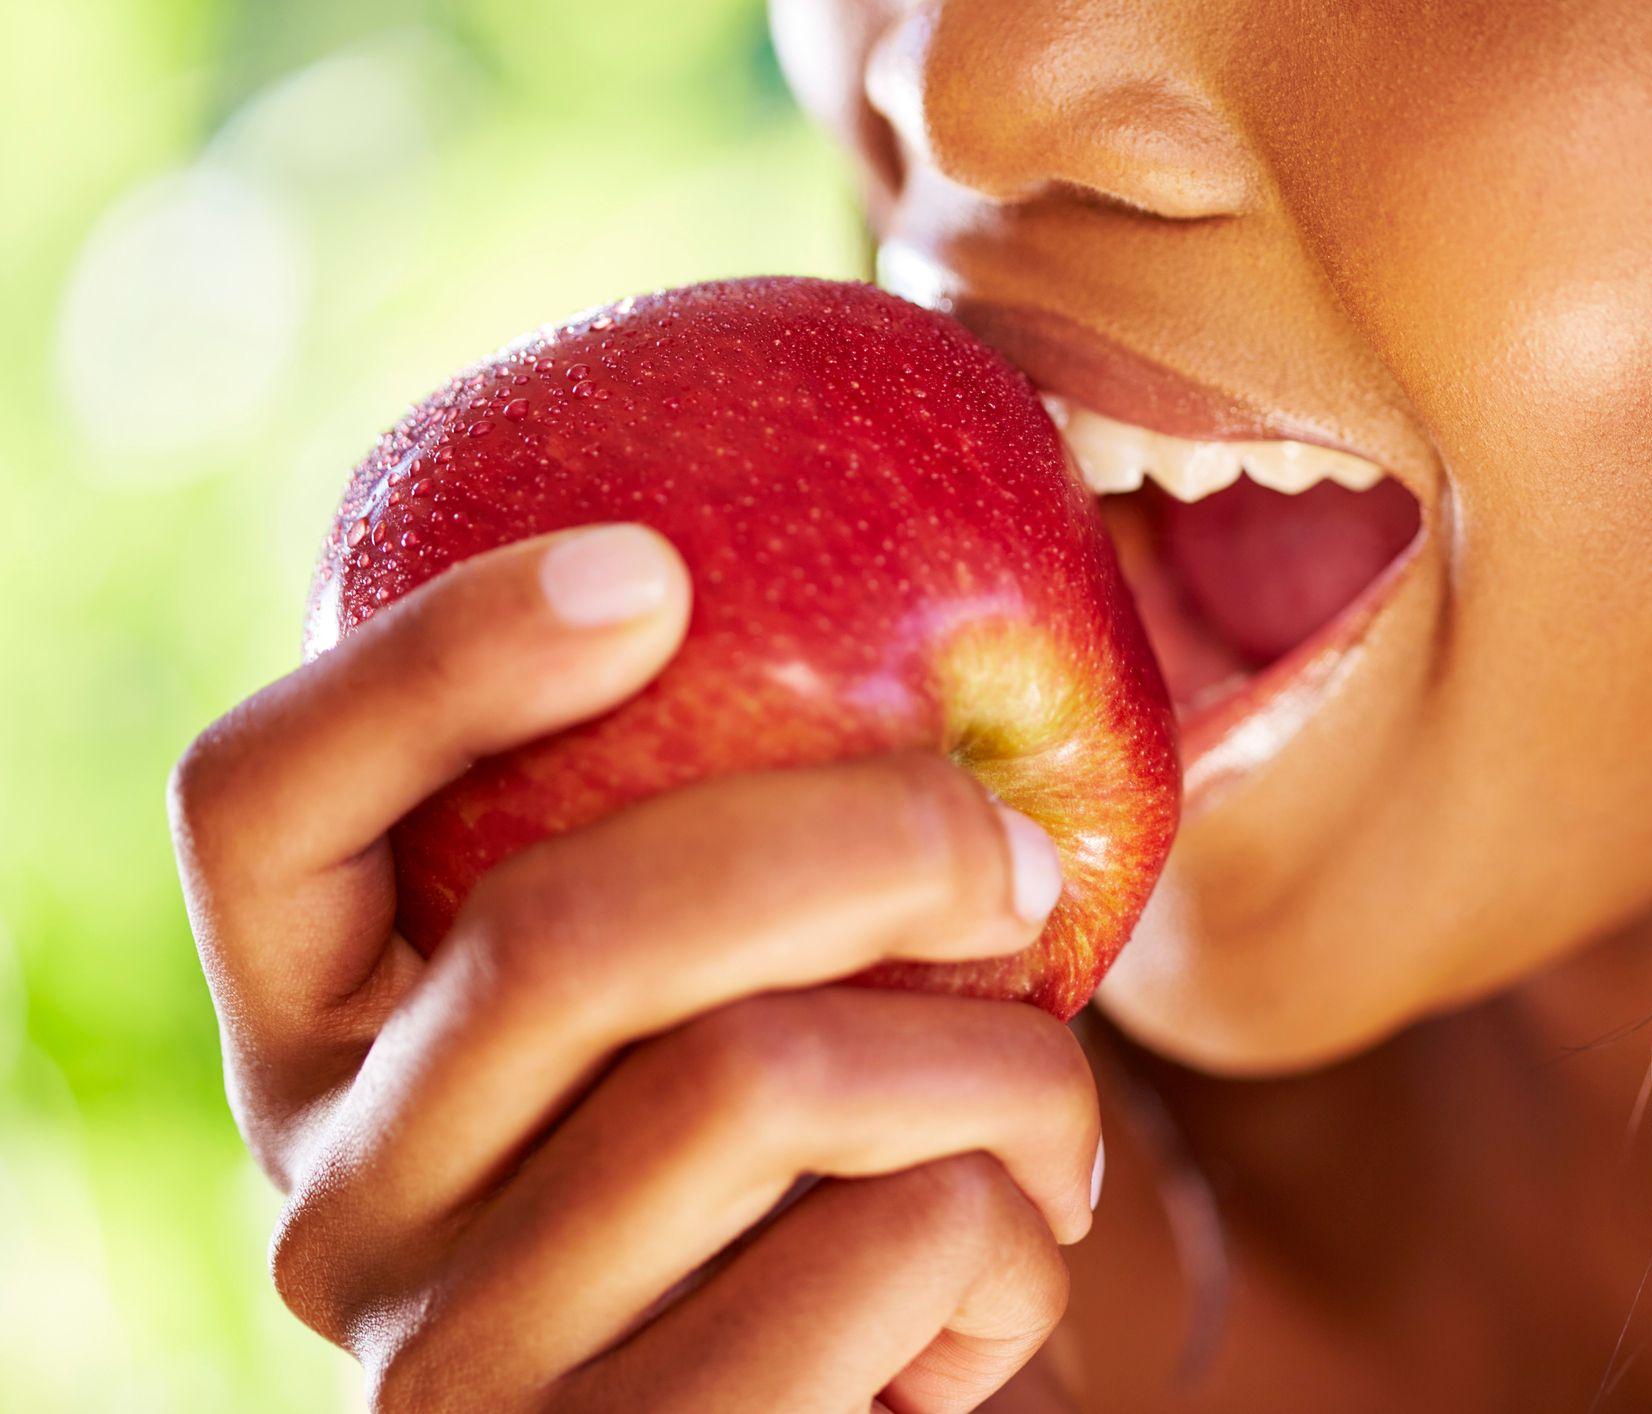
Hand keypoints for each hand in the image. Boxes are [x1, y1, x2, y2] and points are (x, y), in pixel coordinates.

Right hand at [170, 524, 1100, 1410]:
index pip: (258, 806)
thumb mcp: (742, 999)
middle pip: (563, 929)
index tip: (656, 567)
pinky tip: (1006, 1270)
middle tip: (1018, 854)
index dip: (431, 660)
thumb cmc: (819, 1176)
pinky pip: (885, 1250)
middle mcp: (341, 1207)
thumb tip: (968, 541)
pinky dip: (1019, 1231)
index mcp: (324, 1043)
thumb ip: (735, 846)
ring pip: (760, 1081)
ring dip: (1000, 1063)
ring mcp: (467, 1368)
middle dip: (868, 839)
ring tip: (1048, 1107)